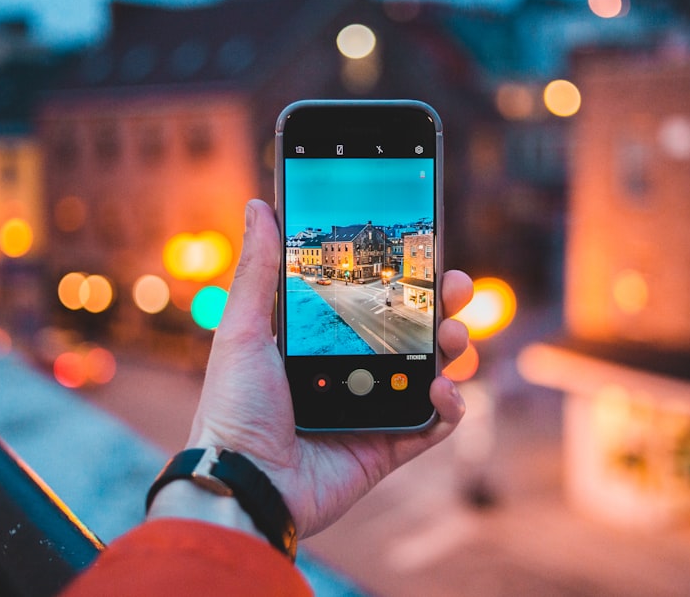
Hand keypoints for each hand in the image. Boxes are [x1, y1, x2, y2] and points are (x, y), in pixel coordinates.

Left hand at [174, 199, 471, 537]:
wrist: (244, 482)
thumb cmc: (235, 406)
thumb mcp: (244, 330)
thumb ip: (258, 270)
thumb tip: (260, 206)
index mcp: (321, 341)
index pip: (372, 299)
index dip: (402, 277)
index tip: (424, 250)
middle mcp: (351, 372)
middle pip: (410, 331)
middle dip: (440, 306)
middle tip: (454, 288)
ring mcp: (373, 410)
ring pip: (430, 372)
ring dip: (452, 349)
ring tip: (451, 336)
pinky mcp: (387, 448)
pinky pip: (433, 426)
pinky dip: (449, 406)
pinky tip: (442, 390)